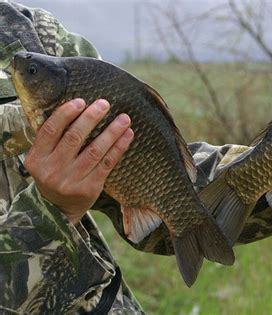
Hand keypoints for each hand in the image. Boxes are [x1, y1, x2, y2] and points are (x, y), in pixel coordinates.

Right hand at [24, 99, 133, 223]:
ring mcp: (72, 180)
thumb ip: (53, 139)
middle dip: (91, 118)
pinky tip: (127, 135)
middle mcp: (52, 170)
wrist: (58, 208)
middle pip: (74, 138)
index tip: (81, 101)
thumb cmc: (54, 174)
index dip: (65, 114)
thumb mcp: (44, 159)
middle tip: (104, 104)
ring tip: (124, 118)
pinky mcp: (90, 187)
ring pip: (95, 150)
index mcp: (37, 159)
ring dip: (112, 132)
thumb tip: (78, 108)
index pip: (50, 130)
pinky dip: (119, 147)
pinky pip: (107, 163)